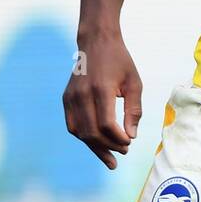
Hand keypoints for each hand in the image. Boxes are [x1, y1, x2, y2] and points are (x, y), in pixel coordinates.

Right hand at [62, 32, 142, 169]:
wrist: (96, 42)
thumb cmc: (119, 62)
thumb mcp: (134, 83)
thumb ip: (134, 110)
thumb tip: (131, 136)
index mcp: (101, 89)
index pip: (106, 124)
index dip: (118, 139)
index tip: (130, 142)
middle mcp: (82, 94)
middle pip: (92, 132)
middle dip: (109, 147)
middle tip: (124, 152)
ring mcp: (71, 97)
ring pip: (80, 132)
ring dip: (95, 147)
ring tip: (110, 159)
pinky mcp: (66, 99)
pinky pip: (73, 125)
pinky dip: (84, 137)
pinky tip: (97, 145)